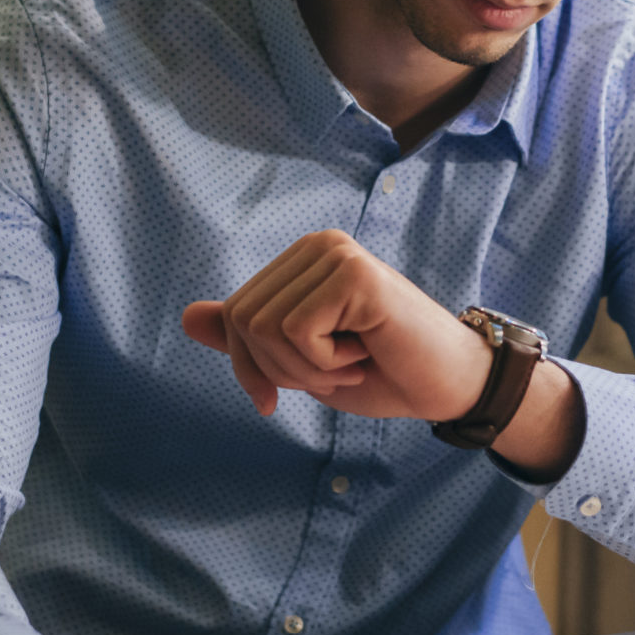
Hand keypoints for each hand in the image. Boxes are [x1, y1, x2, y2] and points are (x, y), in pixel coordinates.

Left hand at [181, 230, 491, 420]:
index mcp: (302, 260)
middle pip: (242, 321)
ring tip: (351, 361)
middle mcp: (318, 246)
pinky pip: (296, 333)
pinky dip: (325, 364)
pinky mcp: (355, 276)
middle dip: (280, 370)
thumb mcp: (300, 363)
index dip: (250, 367)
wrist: (448, 387)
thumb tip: (186, 317)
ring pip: (264, 328)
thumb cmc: (381, 373)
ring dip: (306, 370)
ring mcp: (337, 255)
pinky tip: (365, 352)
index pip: (234, 314)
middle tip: (336, 370)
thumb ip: (248, 338)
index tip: (294, 388)